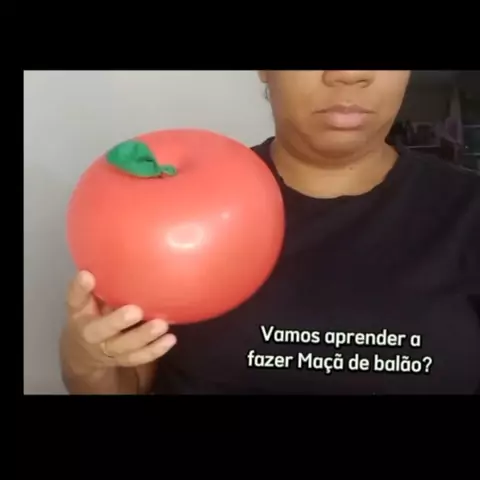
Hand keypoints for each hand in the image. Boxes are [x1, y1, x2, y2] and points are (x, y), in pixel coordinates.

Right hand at [62, 271, 176, 372]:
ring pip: (123, 347)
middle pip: (100, 331)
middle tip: (135, 310)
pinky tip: (170, 339)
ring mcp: (107, 349)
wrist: (85, 351)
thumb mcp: (90, 298)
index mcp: (80, 313)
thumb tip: (120, 249)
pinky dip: (155, 350)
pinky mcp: (123, 359)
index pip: (75, 299)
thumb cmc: (94, 312)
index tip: (87, 276)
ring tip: (161, 325)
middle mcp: (91, 333)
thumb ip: (102, 280)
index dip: (80, 289)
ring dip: (143, 337)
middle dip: (116, 321)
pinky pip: (139, 357)